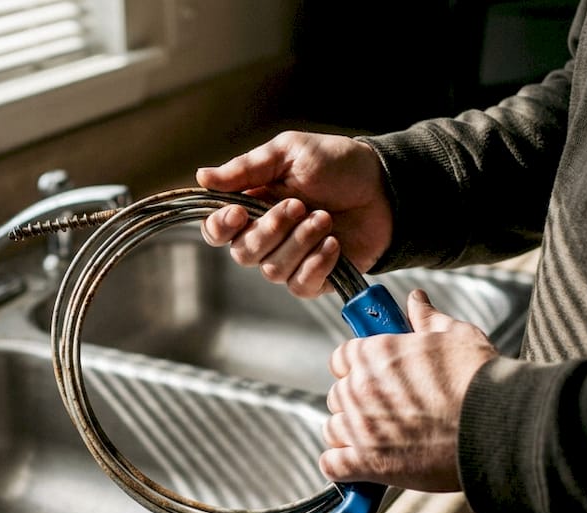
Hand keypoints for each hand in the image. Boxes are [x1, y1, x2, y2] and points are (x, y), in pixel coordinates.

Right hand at [195, 131, 393, 297]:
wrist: (384, 186)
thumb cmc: (336, 164)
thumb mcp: (289, 153)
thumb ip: (246, 168)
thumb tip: (202, 177)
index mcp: (251, 206)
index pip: (216, 230)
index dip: (220, 227)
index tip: (238, 212)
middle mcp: (265, 237)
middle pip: (243, 253)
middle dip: (271, 231)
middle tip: (300, 206)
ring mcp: (290, 259)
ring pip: (272, 270)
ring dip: (300, 243)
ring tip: (325, 219)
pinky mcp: (316, 277)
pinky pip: (300, 285)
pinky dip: (317, 264)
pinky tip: (334, 244)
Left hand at [320, 290, 497, 491]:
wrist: (496, 426)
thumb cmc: (479, 381)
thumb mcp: (456, 336)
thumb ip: (427, 319)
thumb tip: (416, 302)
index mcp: (375, 353)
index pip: (342, 358)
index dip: (356, 368)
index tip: (372, 377)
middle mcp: (360, 388)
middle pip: (338, 395)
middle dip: (358, 403)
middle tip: (389, 411)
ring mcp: (361, 427)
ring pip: (334, 429)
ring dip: (351, 434)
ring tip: (382, 439)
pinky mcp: (368, 464)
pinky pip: (332, 465)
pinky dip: (342, 467)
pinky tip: (360, 465)